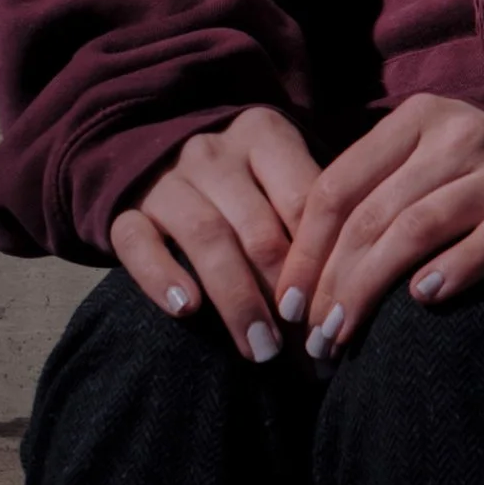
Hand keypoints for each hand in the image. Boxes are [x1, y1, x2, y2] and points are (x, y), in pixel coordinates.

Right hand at [110, 106, 321, 360]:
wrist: (159, 162)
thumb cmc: (248, 189)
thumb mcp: (285, 185)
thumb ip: (318, 224)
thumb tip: (358, 299)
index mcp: (264, 135)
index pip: (305, 202)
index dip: (323, 265)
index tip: (337, 316)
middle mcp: (213, 152)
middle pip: (258, 229)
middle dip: (286, 296)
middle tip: (308, 350)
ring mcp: (166, 180)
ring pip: (205, 237)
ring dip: (237, 299)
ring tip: (260, 349)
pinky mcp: (125, 211)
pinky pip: (137, 243)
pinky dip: (161, 276)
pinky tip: (186, 310)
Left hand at [276, 95, 483, 359]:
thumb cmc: (473, 163)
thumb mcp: (421, 153)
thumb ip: (370, 188)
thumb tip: (300, 269)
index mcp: (415, 119)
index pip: (339, 187)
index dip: (306, 249)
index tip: (288, 303)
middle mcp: (457, 135)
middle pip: (373, 216)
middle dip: (333, 283)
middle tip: (313, 337)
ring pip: (419, 229)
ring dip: (374, 289)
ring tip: (345, 336)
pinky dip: (456, 269)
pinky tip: (425, 299)